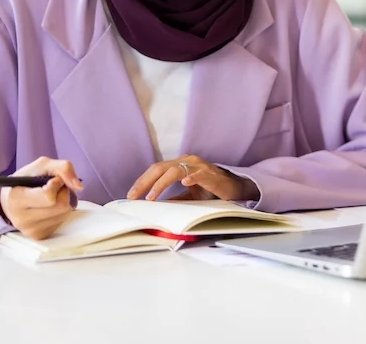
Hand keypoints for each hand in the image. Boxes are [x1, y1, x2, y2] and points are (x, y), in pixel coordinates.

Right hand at [0, 157, 83, 239]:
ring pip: (64, 213)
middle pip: (60, 206)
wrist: (11, 200)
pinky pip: (62, 221)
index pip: (48, 197)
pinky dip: (60, 211)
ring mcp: (30, 230)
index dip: (56, 184)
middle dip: (62, 192)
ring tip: (50, 197)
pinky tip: (49, 207)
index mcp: (15, 199)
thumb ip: (63, 168)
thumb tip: (78, 186)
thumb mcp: (42, 165)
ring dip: (63, 201)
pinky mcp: (39, 236)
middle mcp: (20, 219)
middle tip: (53, 187)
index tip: (51, 180)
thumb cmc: (27, 180)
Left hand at [126, 154, 258, 202]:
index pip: (156, 170)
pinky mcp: (211, 175)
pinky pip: (199, 174)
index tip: (131, 195)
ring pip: (174, 171)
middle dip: (144, 183)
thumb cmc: (211, 191)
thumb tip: (155, 205)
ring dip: (160, 184)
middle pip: (160, 168)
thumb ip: (173, 197)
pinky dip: (191, 178)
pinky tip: (184, 183)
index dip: (142, 181)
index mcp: (181, 165)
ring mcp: (200, 167)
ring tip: (150, 197)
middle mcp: (188, 161)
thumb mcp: (188, 195)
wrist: (234, 190)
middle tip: (133, 196)